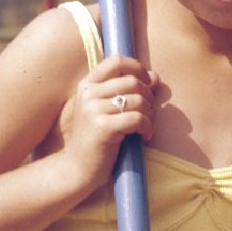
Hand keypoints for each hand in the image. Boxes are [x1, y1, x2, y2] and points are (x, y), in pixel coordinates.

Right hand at [61, 55, 157, 187]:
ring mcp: (92, 110)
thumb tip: (155, 75)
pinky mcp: (101, 127)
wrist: (76, 169)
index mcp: (87, 85)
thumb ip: (129, 91)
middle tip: (150, 114)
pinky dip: (147, 127)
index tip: (147, 83)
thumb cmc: (96, 140)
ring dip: (150, 115)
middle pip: (133, 81)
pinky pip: (137, 118)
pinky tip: (145, 136)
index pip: (116, 60)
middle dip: (149, 97)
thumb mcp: (109, 110)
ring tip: (147, 127)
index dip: (137, 67)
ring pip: (138, 100)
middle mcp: (88, 93)